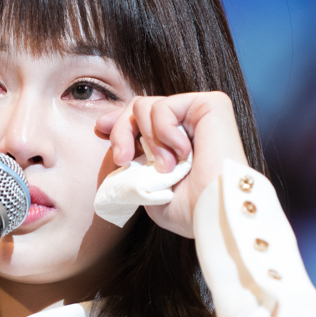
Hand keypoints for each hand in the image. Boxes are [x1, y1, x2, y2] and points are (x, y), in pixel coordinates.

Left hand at [96, 91, 247, 237]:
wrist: (215, 213)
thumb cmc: (190, 210)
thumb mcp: (149, 188)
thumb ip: (133, 163)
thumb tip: (112, 136)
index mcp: (177, 141)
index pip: (141, 118)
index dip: (119, 122)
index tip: (100, 129)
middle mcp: (190, 123)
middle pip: (138, 107)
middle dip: (122, 131)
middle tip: (123, 159)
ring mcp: (200, 111)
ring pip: (146, 105)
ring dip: (149, 141)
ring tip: (167, 167)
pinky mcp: (212, 104)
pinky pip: (164, 106)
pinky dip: (164, 132)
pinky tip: (184, 153)